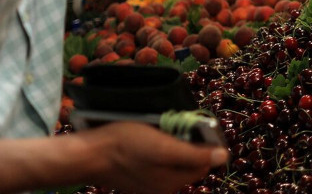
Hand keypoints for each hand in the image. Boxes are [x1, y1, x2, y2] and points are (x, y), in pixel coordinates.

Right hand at [80, 121, 226, 193]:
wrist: (88, 154)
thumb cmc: (126, 146)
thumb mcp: (163, 147)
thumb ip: (193, 154)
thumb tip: (223, 157)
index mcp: (172, 182)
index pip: (204, 162)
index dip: (205, 143)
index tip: (199, 125)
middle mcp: (163, 188)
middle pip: (189, 162)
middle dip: (189, 143)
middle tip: (177, 125)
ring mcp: (148, 185)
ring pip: (174, 161)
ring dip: (174, 144)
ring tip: (161, 130)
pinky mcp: (137, 178)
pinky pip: (157, 162)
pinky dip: (159, 150)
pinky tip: (149, 139)